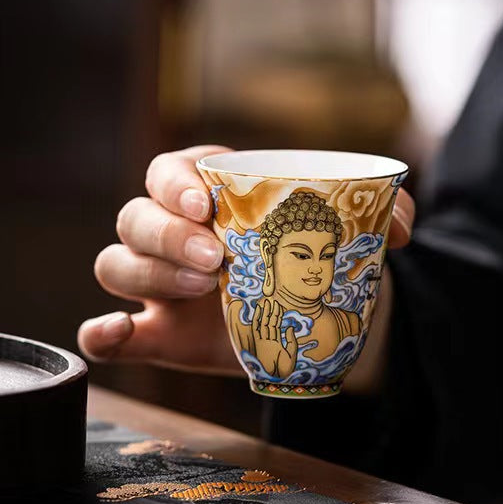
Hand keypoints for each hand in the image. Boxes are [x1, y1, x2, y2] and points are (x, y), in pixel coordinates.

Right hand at [78, 145, 416, 379]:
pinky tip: (119, 333)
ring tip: (204, 290)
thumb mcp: (348, 228)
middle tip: (215, 259)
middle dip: (166, 233)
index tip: (206, 205)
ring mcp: (159, 282)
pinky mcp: (156, 333)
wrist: (313, 316)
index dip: (175, 184)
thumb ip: (382, 216)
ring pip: (115, 263)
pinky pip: (106, 330)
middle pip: (134, 216)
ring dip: (148, 274)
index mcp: (208, 190)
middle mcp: (173, 231)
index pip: (167, 171)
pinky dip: (102, 333)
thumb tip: (401, 226)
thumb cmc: (318, 255)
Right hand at [252, 298, 297, 378]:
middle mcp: (268, 340)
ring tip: (268, 300)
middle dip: (271, 311)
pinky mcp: (259, 341)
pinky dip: (257, 317)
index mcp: (275, 343)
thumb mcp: (292, 352)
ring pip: (265, 322)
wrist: (277, 378)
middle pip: (269, 322)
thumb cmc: (284, 369)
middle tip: (271, 299)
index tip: (278, 306)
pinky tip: (258, 309)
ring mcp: (263, 340)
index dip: (277, 316)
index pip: (276, 326)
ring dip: (266, 311)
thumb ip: (291, 340)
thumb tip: (291, 327)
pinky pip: (257, 327)